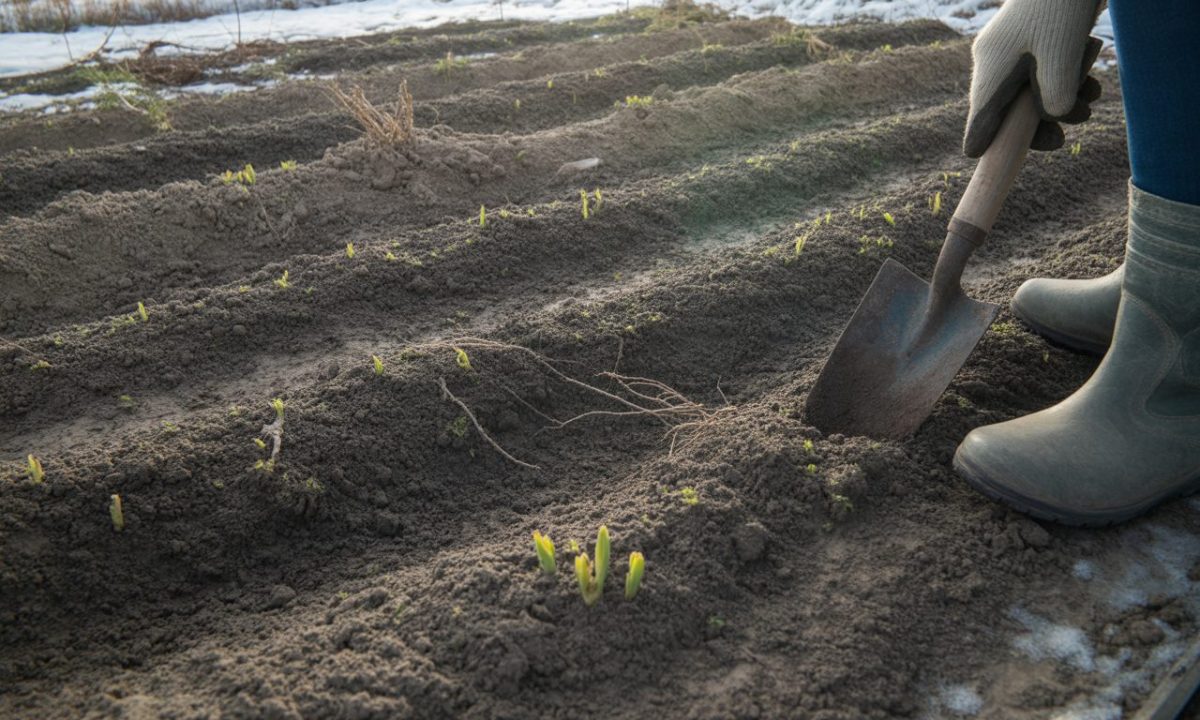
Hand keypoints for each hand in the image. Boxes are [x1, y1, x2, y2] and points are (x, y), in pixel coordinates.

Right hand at [964, 0, 1104, 157]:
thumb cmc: (1062, 9)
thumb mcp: (1062, 61)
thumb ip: (1055, 99)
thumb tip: (1054, 117)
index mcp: (992, 67)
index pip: (980, 117)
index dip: (984, 142)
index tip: (981, 160)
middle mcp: (994, 58)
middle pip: (1006, 107)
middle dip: (1037, 122)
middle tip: (1065, 137)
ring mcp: (1010, 46)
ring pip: (1028, 88)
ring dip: (1058, 101)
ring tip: (1091, 101)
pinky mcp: (1030, 36)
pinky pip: (1039, 70)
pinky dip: (1062, 81)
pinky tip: (1089, 82)